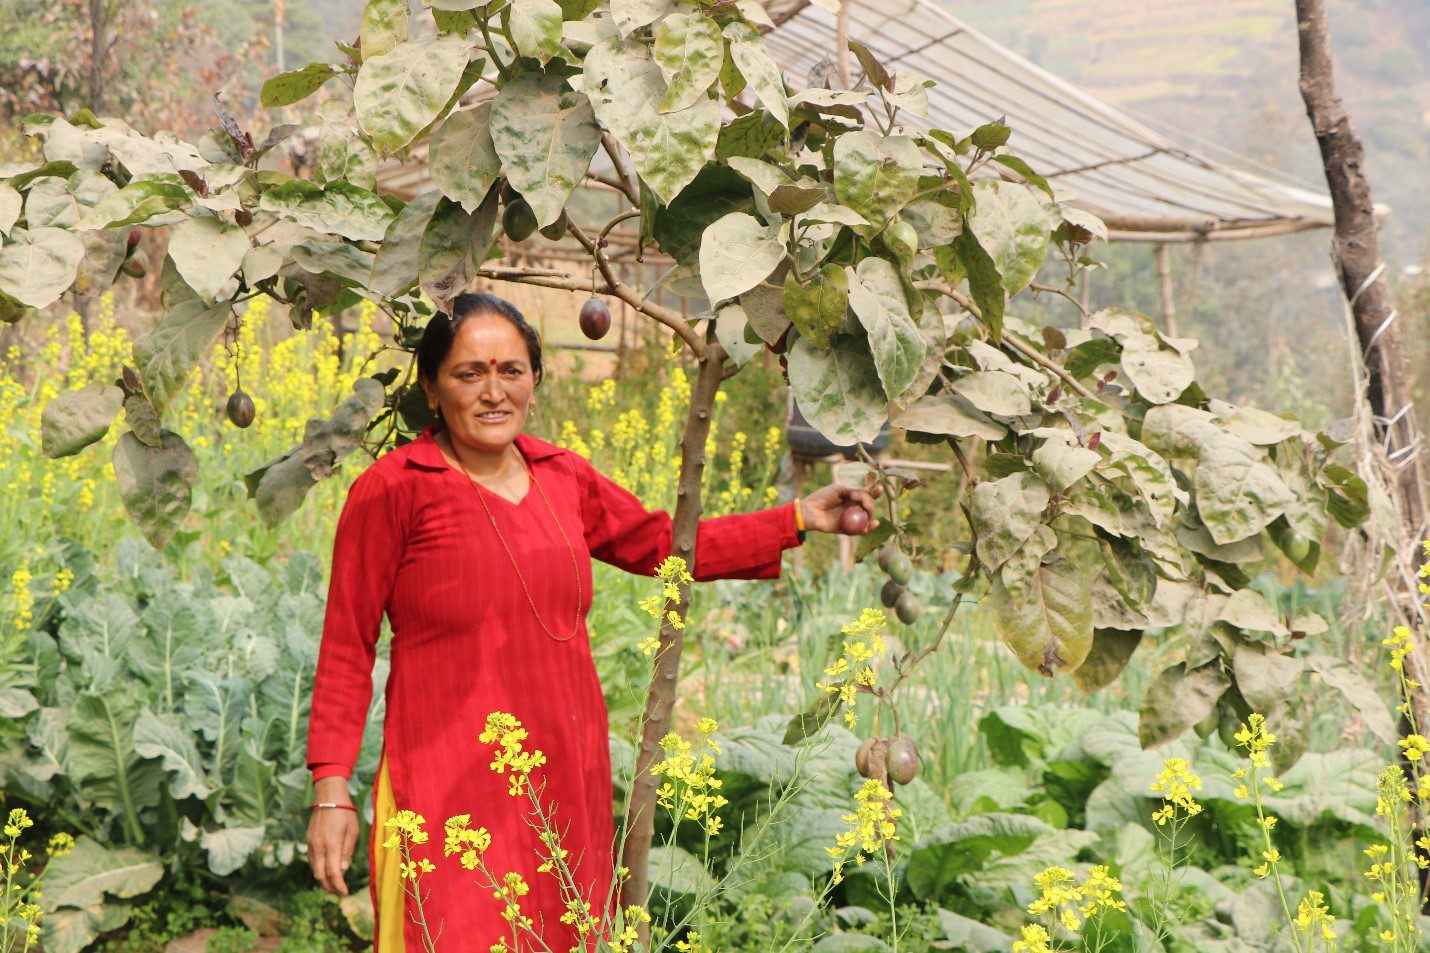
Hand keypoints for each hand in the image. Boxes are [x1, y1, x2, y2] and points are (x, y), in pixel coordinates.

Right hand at [307, 777, 357, 896]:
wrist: (329, 797)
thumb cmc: (345, 813)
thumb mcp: (353, 831)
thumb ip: (347, 852)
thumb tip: (342, 870)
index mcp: (332, 845)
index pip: (333, 873)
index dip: (338, 886)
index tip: (345, 893)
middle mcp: (319, 847)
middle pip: (320, 875)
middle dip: (329, 887)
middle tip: (339, 892)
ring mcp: (311, 844)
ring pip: (314, 869)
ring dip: (323, 879)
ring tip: (334, 883)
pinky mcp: (308, 840)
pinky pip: (312, 859)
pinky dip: (318, 868)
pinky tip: (326, 869)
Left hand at [799, 482, 882, 534]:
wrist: (810, 511)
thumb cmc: (821, 498)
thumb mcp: (837, 489)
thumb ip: (852, 488)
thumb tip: (866, 490)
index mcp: (851, 496)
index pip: (867, 494)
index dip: (875, 491)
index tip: (879, 488)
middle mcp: (853, 507)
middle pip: (869, 504)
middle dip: (870, 501)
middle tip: (861, 500)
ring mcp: (851, 518)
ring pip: (867, 516)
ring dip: (870, 511)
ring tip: (865, 507)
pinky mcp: (848, 529)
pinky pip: (862, 530)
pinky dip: (870, 528)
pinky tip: (874, 523)